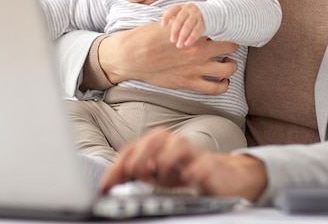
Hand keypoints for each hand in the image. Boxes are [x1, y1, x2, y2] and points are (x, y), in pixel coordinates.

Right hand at [98, 22, 237, 93]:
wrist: (132, 56)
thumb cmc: (147, 37)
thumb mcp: (168, 22)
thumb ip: (185, 20)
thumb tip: (194, 14)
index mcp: (193, 32)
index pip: (221, 27)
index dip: (225, 27)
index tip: (225, 29)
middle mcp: (198, 50)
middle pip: (230, 47)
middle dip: (232, 46)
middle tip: (229, 46)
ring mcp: (195, 68)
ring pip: (228, 69)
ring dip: (231, 66)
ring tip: (227, 63)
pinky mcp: (189, 83)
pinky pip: (216, 88)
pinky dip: (223, 85)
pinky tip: (222, 81)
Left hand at [100, 128, 267, 201]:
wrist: (221, 176)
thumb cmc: (184, 172)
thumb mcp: (156, 173)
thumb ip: (136, 172)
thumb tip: (110, 181)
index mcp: (156, 144)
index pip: (131, 150)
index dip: (117, 167)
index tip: (106, 185)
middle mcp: (172, 143)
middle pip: (150, 143)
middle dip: (139, 163)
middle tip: (140, 179)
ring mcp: (192, 153)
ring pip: (174, 149)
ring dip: (165, 169)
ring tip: (165, 181)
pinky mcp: (210, 165)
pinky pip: (200, 166)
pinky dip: (193, 172)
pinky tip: (188, 179)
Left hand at [161, 4, 204, 47]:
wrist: (205, 13)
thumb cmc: (187, 16)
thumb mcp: (180, 15)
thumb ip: (173, 20)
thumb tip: (164, 27)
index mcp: (180, 8)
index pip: (172, 10)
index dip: (167, 16)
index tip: (163, 25)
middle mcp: (188, 11)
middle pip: (180, 20)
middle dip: (175, 31)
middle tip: (172, 40)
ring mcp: (196, 16)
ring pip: (188, 25)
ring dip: (183, 36)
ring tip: (179, 45)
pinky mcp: (202, 23)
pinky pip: (196, 30)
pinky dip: (191, 38)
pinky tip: (187, 44)